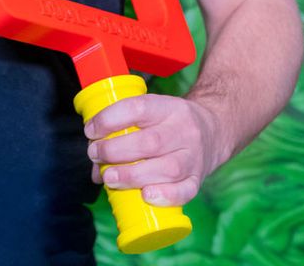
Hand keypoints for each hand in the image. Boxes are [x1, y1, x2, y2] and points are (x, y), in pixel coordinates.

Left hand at [84, 93, 223, 206]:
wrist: (212, 130)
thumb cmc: (168, 122)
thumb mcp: (149, 112)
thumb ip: (122, 131)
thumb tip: (95, 167)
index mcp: (167, 107)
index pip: (137, 108)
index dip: (110, 119)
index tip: (91, 131)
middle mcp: (183, 130)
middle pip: (150, 142)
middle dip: (115, 151)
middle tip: (95, 155)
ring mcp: (193, 156)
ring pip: (167, 168)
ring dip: (132, 176)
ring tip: (109, 178)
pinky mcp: (199, 179)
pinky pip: (186, 191)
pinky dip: (165, 195)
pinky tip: (145, 197)